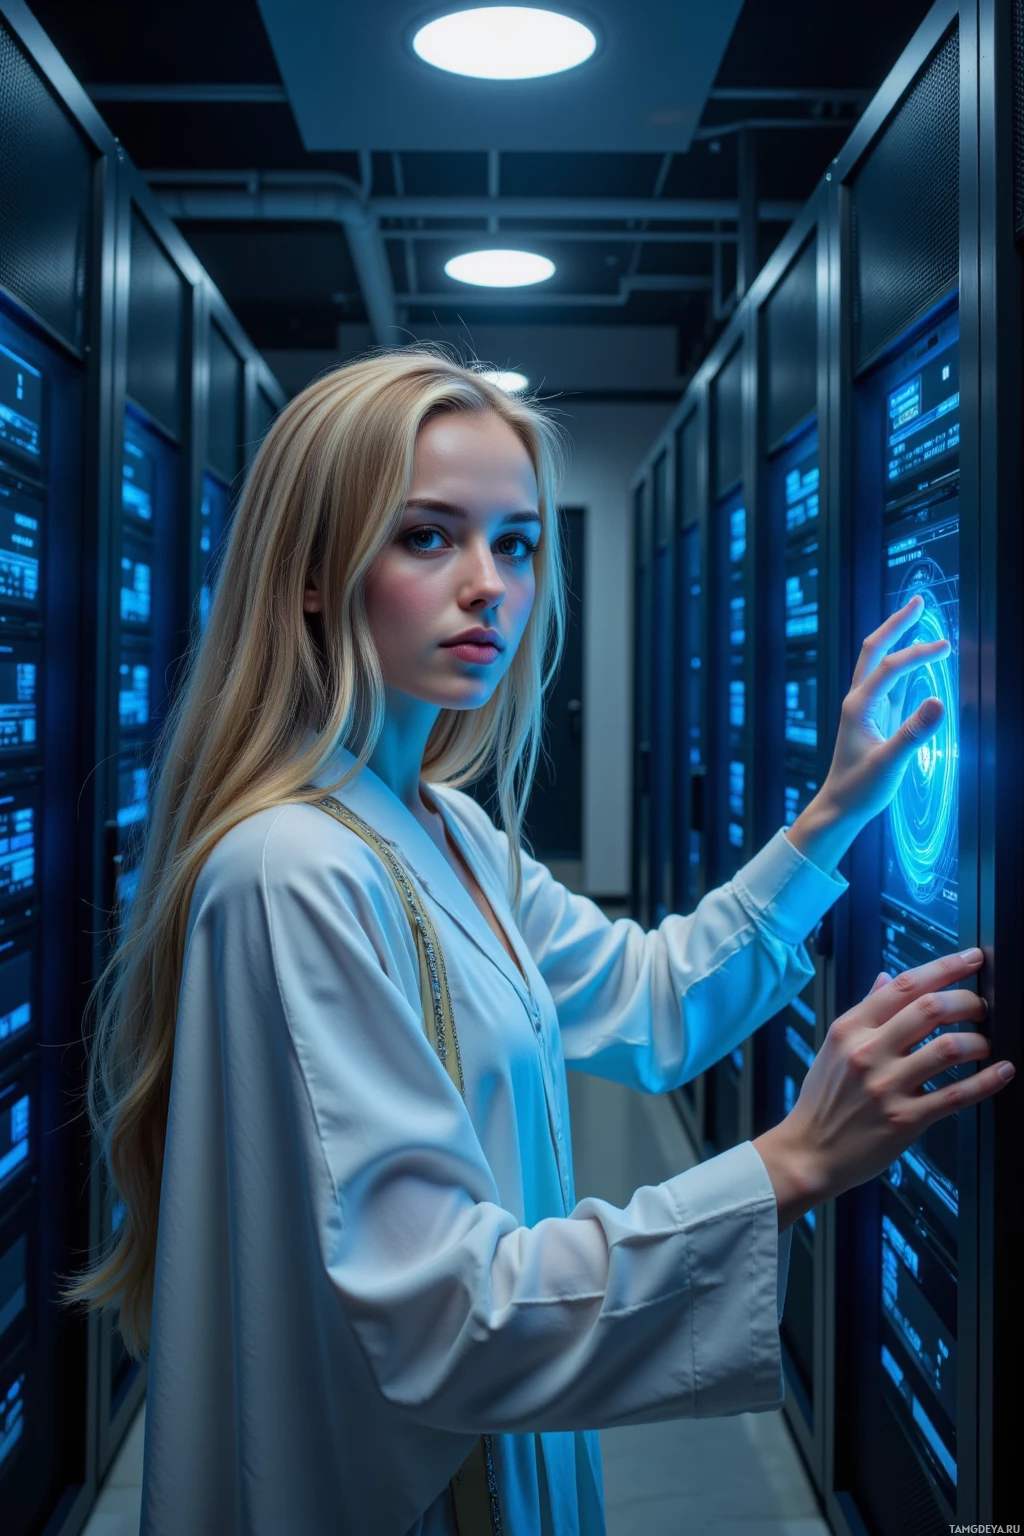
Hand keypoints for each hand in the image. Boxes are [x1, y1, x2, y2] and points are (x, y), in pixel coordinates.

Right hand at [752, 949, 1014, 1228]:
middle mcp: (868, 1052)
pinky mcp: (905, 1120)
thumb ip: (865, 1011)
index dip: (945, 967)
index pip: (904, 985)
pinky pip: (956, 1095)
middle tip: (982, 1006)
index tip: (971, 958)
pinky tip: (1002, 1071)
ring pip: (949, 1049)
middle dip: (968, 1001)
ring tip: (986, 1043)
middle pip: (931, 1009)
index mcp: (850, 1029)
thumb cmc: (822, 1100)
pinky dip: (986, 1080)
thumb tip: (886, 978)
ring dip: (979, 1041)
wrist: (809, 1152)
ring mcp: (887, 1087)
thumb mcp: (834, 1047)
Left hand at [786, 594, 951, 870]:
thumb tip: (940, 701)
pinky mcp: (874, 718)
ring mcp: (865, 707)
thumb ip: (914, 733)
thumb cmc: (859, 788)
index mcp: (858, 705)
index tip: (945, 647)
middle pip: (874, 650)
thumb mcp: (890, 763)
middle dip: (896, 624)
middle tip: (918, 600)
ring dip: (897, 639)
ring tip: (917, 617)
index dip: (918, 654)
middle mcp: (858, 700)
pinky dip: (902, 664)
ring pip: (879, 662)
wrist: (840, 807)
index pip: (890, 668)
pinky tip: (916, 660)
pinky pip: (889, 682)